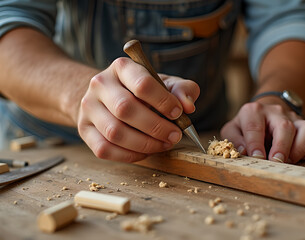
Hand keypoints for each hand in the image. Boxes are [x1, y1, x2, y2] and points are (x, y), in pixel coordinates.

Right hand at [77, 57, 199, 161]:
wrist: (107, 97)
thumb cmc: (142, 91)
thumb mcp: (165, 83)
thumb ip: (182, 90)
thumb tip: (188, 105)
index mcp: (122, 67)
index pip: (142, 83)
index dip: (163, 101)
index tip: (178, 113)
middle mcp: (100, 84)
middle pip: (125, 109)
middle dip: (156, 127)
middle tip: (175, 135)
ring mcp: (88, 107)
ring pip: (114, 132)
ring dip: (144, 144)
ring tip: (163, 144)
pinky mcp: (84, 129)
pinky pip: (104, 149)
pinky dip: (129, 155)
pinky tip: (145, 151)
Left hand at [220, 101, 304, 162]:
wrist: (266, 111)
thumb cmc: (247, 125)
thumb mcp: (233, 129)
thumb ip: (234, 140)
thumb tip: (244, 152)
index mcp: (254, 111)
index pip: (255, 127)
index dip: (255, 144)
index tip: (257, 158)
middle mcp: (276, 112)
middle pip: (285, 127)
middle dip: (282, 147)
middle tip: (276, 163)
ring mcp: (295, 119)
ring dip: (301, 148)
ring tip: (290, 161)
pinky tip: (303, 158)